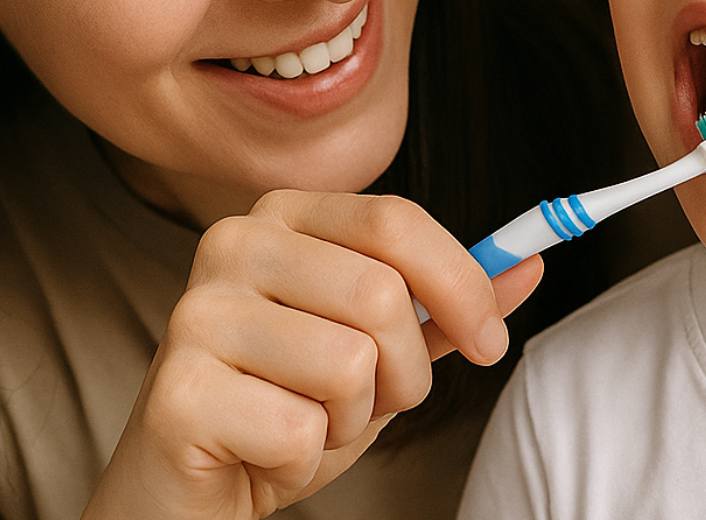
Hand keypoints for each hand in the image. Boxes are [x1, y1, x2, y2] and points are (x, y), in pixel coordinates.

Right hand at [81, 190, 544, 519]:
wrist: (189, 488)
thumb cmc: (283, 407)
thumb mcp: (379, 349)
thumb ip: (445, 306)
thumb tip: (527, 265)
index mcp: (280, 216)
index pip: (396, 220)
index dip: (463, 285)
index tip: (488, 343)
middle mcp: (230, 245)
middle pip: (380, 294)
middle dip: (404, 372)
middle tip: (368, 402)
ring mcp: (196, 314)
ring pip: (348, 364)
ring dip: (350, 419)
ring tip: (306, 421)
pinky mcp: (177, 391)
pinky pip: (300, 429)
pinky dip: (303, 460)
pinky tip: (264, 451)